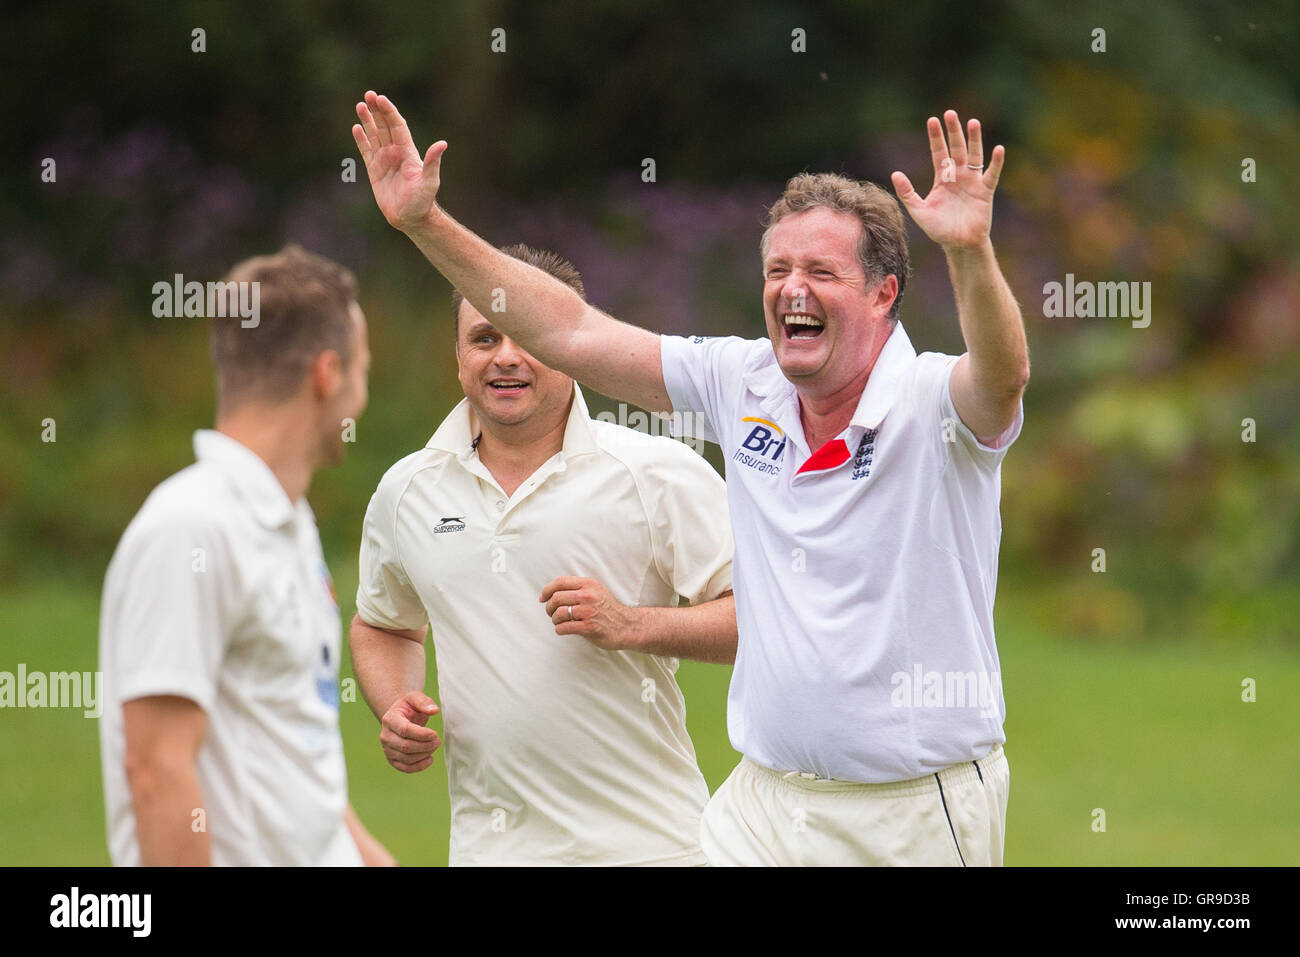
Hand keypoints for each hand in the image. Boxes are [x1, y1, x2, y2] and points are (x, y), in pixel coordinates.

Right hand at [351, 90, 447, 231]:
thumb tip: (442, 144)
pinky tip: (356, 128)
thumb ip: (433, 162)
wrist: (411, 218)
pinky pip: (366, 151)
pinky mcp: (375, 170)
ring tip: (360, 105)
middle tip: (368, 94)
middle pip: (385, 126)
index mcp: (408, 151)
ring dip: (368, 121)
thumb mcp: (429, 182)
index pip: (397, 126)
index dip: (389, 112)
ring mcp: (384, 160)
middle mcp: (396, 152)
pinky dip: (362, 139)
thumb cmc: (423, 202)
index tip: (380, 99)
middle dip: (377, 110)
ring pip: (375, 135)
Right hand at [378, 690, 440, 773]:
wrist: (400, 718)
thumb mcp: (415, 698)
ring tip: (434, 746)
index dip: (421, 734)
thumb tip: (434, 710)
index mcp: (389, 719)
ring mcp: (387, 749)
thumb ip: (424, 702)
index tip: (435, 734)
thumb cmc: (409, 708)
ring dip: (424, 755)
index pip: (404, 730)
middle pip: (405, 746)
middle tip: (438, 741)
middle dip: (425, 745)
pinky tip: (430, 759)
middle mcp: (385, 736)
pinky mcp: (392, 759)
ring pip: (406, 758)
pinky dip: (419, 766)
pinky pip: (405, 768)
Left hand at [540, 576, 643, 651]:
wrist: (626, 626)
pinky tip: (563, 630)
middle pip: (556, 598)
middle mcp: (588, 596)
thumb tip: (552, 592)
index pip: (560, 582)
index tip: (542, 598)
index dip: (547, 590)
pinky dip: (560, 629)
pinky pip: (564, 627)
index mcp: (588, 584)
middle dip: (549, 608)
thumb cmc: (608, 610)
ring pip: (558, 614)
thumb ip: (578, 588)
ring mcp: (588, 611)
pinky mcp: (589, 627)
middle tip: (551, 613)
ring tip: (559, 622)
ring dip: (554, 620)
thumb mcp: (596, 591)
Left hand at [890, 110, 1004, 252]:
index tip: (932, 120)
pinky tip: (998, 149)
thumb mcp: (919, 211)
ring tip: (972, 122)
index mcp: (942, 178)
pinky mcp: (985, 191)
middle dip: (953, 131)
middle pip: (956, 148)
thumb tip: (895, 173)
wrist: (958, 245)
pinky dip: (996, 162)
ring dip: (974, 139)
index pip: (938, 152)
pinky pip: (991, 174)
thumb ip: (907, 193)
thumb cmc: (939, 229)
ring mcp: (973, 182)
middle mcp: (958, 176)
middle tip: (950, 113)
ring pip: (974, 155)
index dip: (935, 137)